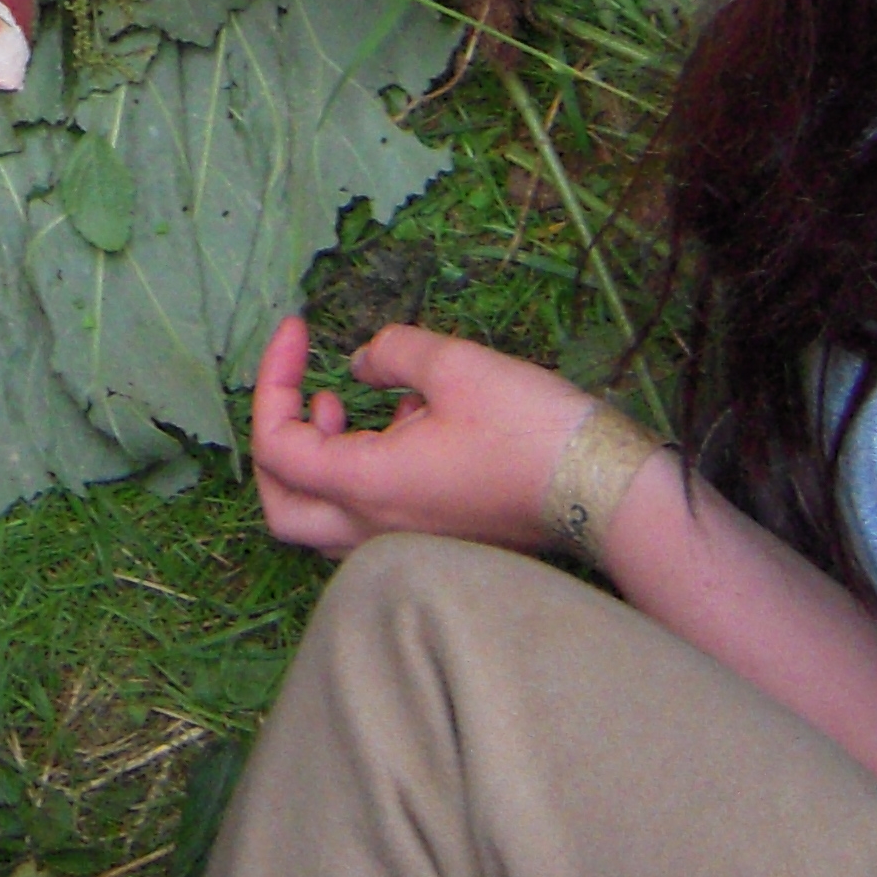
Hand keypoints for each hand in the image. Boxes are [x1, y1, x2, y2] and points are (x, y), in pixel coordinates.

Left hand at [249, 317, 595, 556]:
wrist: (603, 491)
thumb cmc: (528, 428)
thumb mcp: (454, 364)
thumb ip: (391, 352)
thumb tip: (361, 363)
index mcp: (366, 487)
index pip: (277, 448)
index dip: (273, 382)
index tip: (296, 330)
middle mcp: (374, 531)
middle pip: (281, 507)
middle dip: (277, 442)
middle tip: (301, 390)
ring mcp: (404, 546)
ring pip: (321, 521)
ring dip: (316, 460)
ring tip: (345, 404)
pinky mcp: (434, 544)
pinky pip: (365, 522)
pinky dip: (358, 475)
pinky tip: (403, 426)